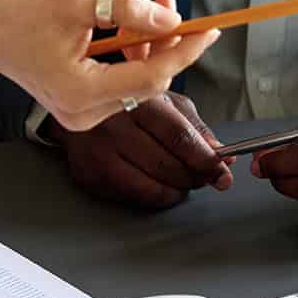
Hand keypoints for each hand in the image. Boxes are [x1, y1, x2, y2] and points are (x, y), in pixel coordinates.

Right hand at [0, 0, 219, 133]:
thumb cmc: (21, 18)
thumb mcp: (76, 2)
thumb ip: (125, 10)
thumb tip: (171, 21)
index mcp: (81, 91)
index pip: (151, 76)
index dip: (184, 51)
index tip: (209, 30)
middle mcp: (85, 114)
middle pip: (147, 81)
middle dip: (165, 42)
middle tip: (170, 4)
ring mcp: (84, 116)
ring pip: (137, 83)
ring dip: (148, 46)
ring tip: (146, 9)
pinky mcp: (83, 109)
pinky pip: (121, 84)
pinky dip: (131, 57)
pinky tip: (128, 30)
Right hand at [52, 91, 232, 209]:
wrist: (75, 107)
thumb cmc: (125, 103)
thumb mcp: (164, 101)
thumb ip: (194, 127)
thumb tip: (222, 155)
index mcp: (136, 100)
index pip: (178, 138)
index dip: (205, 160)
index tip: (222, 172)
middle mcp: (113, 127)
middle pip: (168, 166)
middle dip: (195, 177)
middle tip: (205, 176)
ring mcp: (99, 154)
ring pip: (152, 188)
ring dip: (177, 189)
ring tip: (182, 180)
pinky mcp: (90, 176)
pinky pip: (134, 197)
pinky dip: (155, 195)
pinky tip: (159, 183)